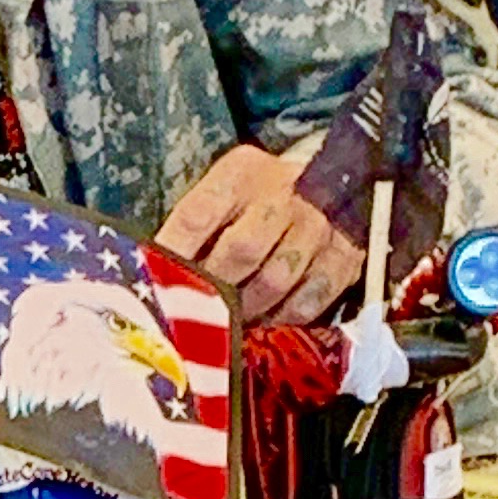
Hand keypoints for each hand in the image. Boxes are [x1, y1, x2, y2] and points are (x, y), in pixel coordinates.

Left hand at [155, 147, 363, 328]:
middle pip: (241, 250)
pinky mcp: (345, 256)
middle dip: (213, 290)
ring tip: (227, 327)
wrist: (323, 185)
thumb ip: (190, 230)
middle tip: (194, 315)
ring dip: (246, 311)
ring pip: (276, 279)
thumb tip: (153, 277)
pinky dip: (283, 320)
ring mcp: (318, 224)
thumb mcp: (220, 196)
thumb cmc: (252, 203)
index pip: (198, 215)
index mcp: (241, 171)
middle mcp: (285, 191)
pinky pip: (310, 300)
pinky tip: (264, 326)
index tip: (154, 284)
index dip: (174, 255)